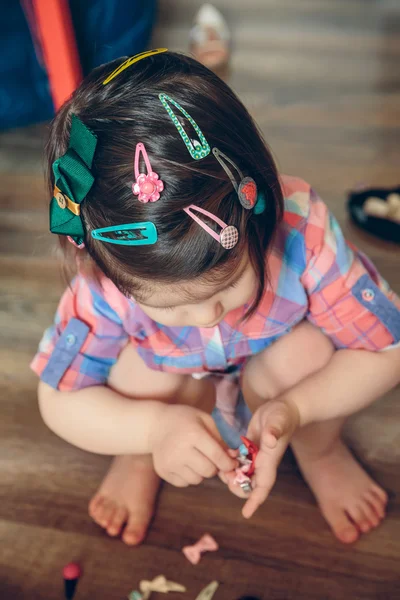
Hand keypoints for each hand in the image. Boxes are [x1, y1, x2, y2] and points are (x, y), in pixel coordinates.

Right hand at [150, 404, 236, 486]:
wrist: (156, 424)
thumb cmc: (185, 420)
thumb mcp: (205, 421)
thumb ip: (220, 440)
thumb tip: (234, 459)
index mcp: (193, 434)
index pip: (217, 457)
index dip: (228, 463)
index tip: (232, 464)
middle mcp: (180, 450)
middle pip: (208, 471)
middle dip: (214, 467)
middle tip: (210, 457)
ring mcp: (170, 462)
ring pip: (197, 480)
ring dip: (201, 472)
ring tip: (195, 458)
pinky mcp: (163, 471)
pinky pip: (184, 483)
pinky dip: (189, 476)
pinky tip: (184, 462)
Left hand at [221, 398, 299, 517]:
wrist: (284, 407)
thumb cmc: (283, 415)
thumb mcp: (278, 421)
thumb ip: (274, 431)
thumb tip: (270, 440)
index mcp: (269, 461)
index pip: (262, 487)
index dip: (254, 500)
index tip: (246, 513)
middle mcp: (263, 462)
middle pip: (249, 484)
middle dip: (237, 485)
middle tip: (225, 476)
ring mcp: (256, 455)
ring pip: (243, 473)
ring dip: (232, 474)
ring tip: (222, 466)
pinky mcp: (251, 446)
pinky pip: (240, 461)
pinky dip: (232, 461)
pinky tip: (227, 452)